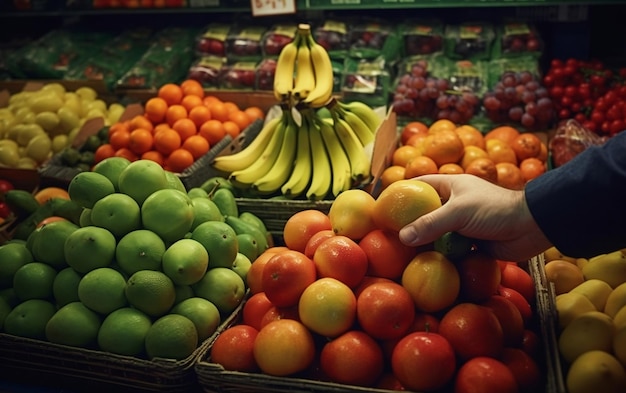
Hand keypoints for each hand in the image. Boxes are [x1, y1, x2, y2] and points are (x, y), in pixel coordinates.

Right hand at [399, 174, 551, 261]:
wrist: (531, 227)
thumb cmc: (494, 210)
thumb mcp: (458, 212)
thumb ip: (430, 224)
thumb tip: (402, 238)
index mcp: (449, 186)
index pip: (418, 185)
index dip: (400, 194)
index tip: (383, 207)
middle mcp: (453, 204)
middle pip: (425, 213)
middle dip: (409, 224)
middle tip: (389, 237)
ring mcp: (462, 224)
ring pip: (436, 234)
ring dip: (425, 243)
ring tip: (403, 255)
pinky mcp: (471, 243)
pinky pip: (450, 249)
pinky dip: (441, 256)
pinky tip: (426, 265)